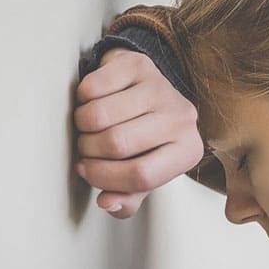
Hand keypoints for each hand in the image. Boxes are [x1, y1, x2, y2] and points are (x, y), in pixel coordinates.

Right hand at [74, 48, 203, 217]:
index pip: (141, 176)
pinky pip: (93, 88)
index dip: (105, 178)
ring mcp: (161, 88)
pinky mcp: (139, 64)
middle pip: (117, 144)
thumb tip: (108, 203)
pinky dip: (81, 99)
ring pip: (99, 115)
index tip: (86, 172)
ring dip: (81, 126)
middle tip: (85, 148)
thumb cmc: (144, 138)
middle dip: (88, 151)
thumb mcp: (142, 172)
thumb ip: (127, 197)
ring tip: (87, 127)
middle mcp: (182, 118)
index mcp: (187, 151)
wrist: (147, 90)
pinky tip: (92, 102)